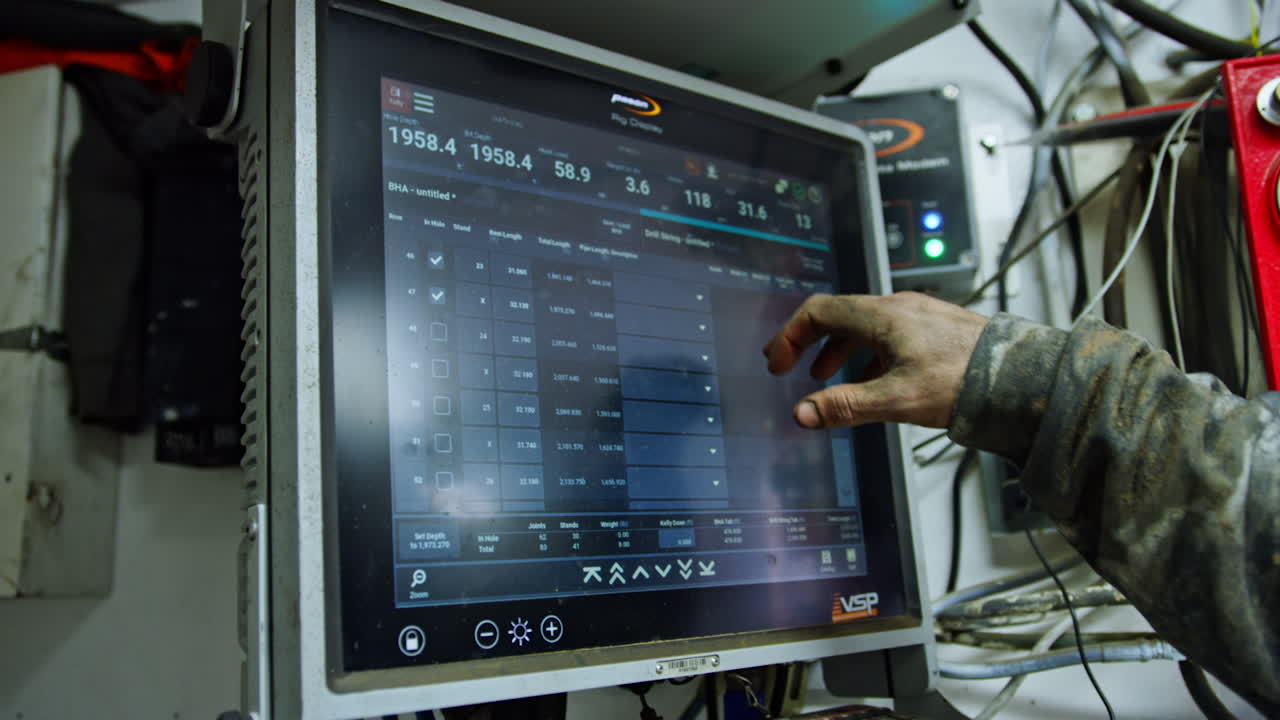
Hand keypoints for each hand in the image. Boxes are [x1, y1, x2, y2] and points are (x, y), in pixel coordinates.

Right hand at [762, 292, 989, 428]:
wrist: (1021, 377)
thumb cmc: (965, 382)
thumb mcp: (897, 399)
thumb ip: (846, 407)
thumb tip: (802, 414)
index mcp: (883, 315)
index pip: (818, 311)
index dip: (790, 335)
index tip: (777, 362)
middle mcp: (899, 308)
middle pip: (838, 315)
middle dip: (809, 342)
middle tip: (790, 366)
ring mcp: (918, 316)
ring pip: (863, 326)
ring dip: (837, 350)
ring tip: (825, 377)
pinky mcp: (935, 330)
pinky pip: (887, 336)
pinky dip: (866, 355)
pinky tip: (872, 380)